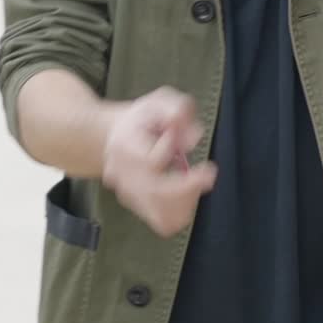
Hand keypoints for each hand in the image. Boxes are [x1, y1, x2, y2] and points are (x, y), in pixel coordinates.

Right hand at [102, 87, 216, 235]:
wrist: (113, 135)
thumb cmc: (143, 118)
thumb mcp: (160, 101)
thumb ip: (178, 111)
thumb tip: (193, 139)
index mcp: (124, 145)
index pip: (150, 161)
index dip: (172, 150)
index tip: (185, 142)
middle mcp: (121, 175)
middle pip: (157, 193)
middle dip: (189, 186)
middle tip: (209, 172)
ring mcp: (126, 194)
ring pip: (162, 216)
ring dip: (187, 201)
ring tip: (195, 181)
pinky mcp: (135, 206)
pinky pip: (163, 222)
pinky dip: (181, 211)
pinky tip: (188, 193)